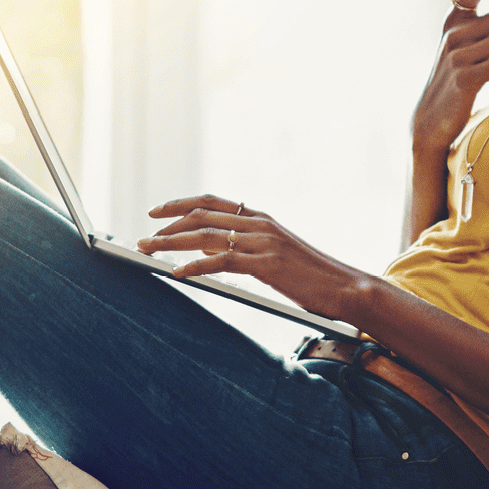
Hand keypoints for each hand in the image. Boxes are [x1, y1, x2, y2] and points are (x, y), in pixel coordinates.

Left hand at [136, 195, 371, 321]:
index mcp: (260, 218)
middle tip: (143, 239)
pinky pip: (221, 261)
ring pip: (205, 236)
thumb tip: (209, 250)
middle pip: (200, 215)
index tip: (155, 212)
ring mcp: (262, 242)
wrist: (345, 287)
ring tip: (148, 251)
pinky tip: (177, 273)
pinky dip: (194, 266)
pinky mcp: (265, 265)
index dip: (179, 204)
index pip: (211, 201)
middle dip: (166, 226)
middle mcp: (258, 224)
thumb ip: (244, 247)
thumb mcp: (275, 254)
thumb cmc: (312, 276)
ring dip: (171, 244)